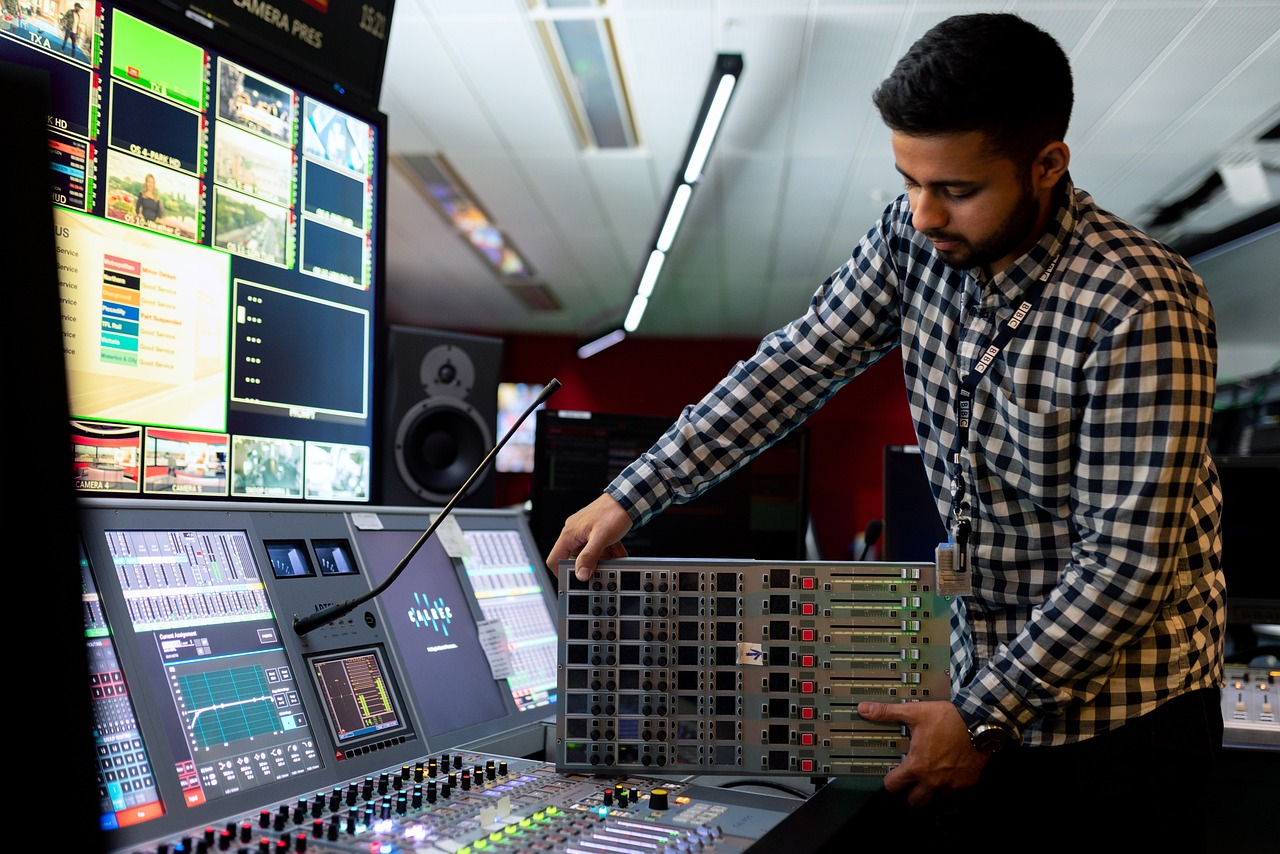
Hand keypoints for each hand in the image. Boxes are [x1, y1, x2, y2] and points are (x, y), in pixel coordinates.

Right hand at [545, 493, 632, 580]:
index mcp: (569, 534)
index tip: (573, 581)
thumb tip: (581, 574)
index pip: (554, 559)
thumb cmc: (612, 512)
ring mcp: (584, 533)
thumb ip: (589, 557)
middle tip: (599, 571)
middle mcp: (574, 533)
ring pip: (588, 555)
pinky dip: (607, 554)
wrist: (626, 499)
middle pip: (573, 559)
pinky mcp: (594, 532)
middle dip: (588, 566)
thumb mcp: (601, 537)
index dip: (561, 573)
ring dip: (601, 560)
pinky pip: (597, 548)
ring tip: (612, 561)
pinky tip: (617, 554)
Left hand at [858, 699, 987, 806]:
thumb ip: (887, 713)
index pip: (893, 787)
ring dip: (932, 792)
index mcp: (916, 766)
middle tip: (911, 782)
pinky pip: (956, 793)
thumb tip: (865, 709)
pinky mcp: (968, 783)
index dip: (890, 781)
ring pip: (937, 800)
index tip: (892, 776)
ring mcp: (952, 784)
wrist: (978, 721)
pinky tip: (950, 773)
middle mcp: (933, 781)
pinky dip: (951, 787)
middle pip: (915, 802)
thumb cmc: (947, 718)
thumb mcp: (914, 712)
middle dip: (910, 794)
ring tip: (931, 777)